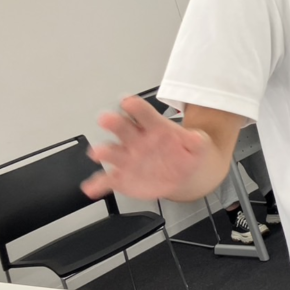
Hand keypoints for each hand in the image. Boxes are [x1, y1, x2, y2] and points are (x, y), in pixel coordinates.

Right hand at [82, 96, 213, 200]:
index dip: (136, 108)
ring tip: (98, 153)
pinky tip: (92, 187)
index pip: (144, 113)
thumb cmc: (186, 153)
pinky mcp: (122, 177)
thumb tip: (196, 138)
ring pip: (112, 152)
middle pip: (123, 128)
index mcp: (154, 128)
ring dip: (104, 151)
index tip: (128, 102)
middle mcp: (136, 140)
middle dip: (114, 123)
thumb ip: (196, 141)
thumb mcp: (197, 145)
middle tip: (106, 118)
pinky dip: (98, 184)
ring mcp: (127, 159)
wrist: (183, 174)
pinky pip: (108, 180)